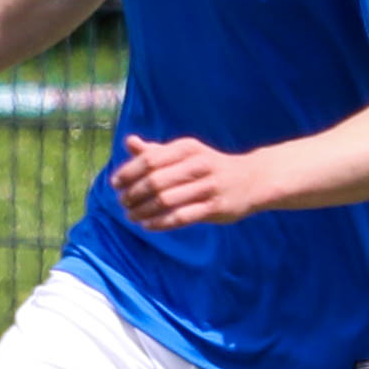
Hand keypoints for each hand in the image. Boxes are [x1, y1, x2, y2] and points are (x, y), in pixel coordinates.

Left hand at [111, 134, 266, 229]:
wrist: (253, 179)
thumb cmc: (210, 165)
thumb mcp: (186, 153)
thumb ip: (157, 151)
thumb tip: (129, 142)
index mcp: (188, 148)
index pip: (149, 160)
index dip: (128, 173)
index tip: (115, 184)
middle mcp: (198, 165)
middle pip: (154, 181)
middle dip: (133, 194)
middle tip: (122, 202)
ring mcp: (208, 187)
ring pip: (165, 201)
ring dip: (142, 210)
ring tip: (130, 215)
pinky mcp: (215, 208)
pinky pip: (180, 217)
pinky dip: (159, 223)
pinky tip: (146, 225)